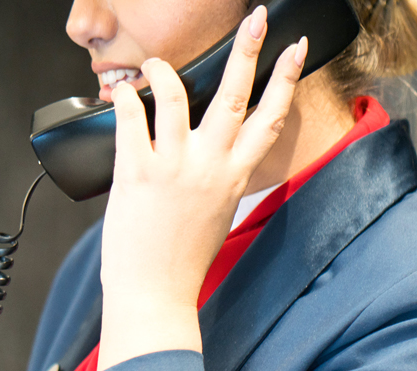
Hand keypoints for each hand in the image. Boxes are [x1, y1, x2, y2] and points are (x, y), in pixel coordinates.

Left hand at [99, 5, 306, 369]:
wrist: (155, 297)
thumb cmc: (180, 264)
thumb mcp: (215, 215)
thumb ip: (217, 179)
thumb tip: (204, 151)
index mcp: (234, 178)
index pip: (269, 118)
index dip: (286, 79)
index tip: (295, 48)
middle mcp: (210, 167)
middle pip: (235, 94)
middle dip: (249, 49)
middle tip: (256, 17)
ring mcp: (174, 168)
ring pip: (175, 95)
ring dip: (163, 70)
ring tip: (155, 65)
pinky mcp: (137, 173)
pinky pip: (131, 118)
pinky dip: (125, 98)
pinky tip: (121, 92)